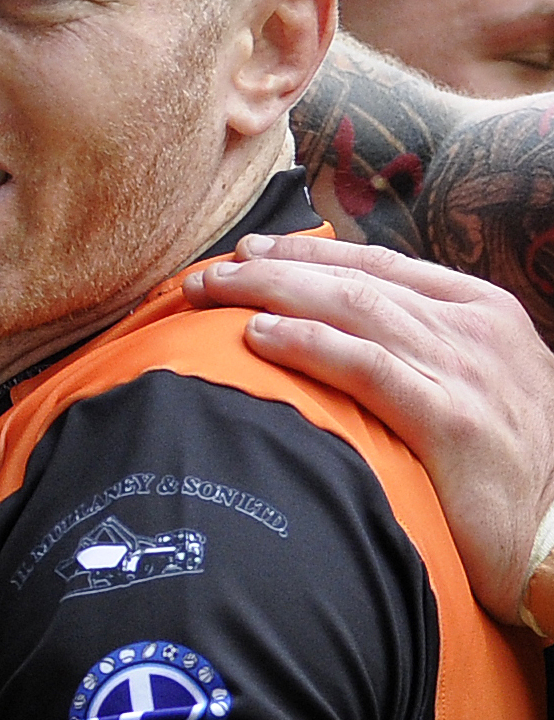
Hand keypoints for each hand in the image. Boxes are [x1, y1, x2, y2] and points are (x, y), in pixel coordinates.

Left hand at [183, 233, 553, 623]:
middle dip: (272, 270)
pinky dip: (307, 345)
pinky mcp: (450, 422)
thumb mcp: (476, 386)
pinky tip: (257, 337)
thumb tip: (344, 334)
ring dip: (270, 295)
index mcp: (479, 312)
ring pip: (350, 310)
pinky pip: (365, 368)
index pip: (377, 266)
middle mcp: (472, 330)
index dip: (307, 253)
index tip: (248, 251)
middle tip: (206, 274)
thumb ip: (423, 353)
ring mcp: (464, 371)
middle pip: (352, 281)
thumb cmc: (512, 468)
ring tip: (210, 294)